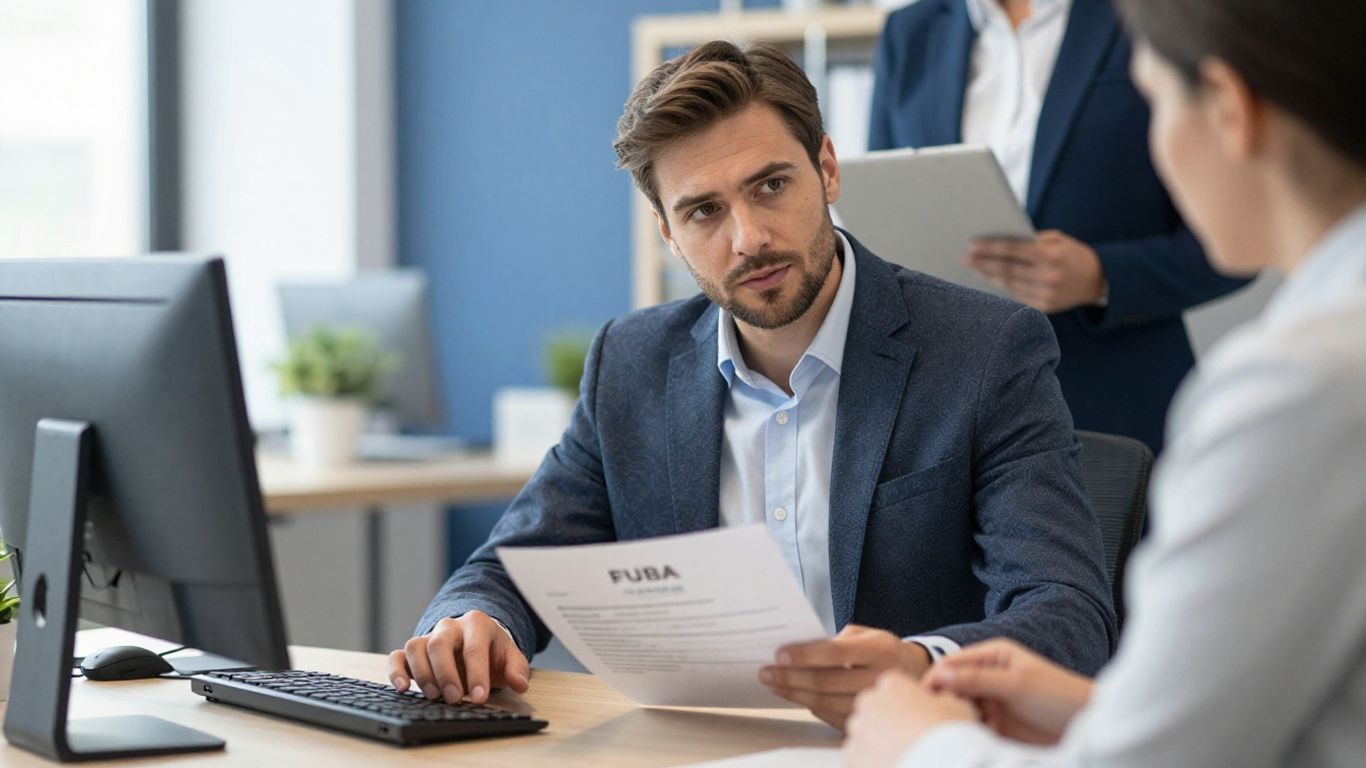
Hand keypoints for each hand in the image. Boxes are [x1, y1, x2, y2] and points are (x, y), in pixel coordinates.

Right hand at [387, 610, 529, 704]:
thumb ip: (517, 669)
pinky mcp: (413, 651)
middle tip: (455, 699)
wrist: (476, 643)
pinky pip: (398, 655)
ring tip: (434, 697)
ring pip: (416, 647)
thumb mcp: (510, 658)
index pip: (474, 647)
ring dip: (423, 674)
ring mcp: (429, 636)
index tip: (480, 698)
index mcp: (477, 624)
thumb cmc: (492, 652)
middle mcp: (449, 626)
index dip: (477, 673)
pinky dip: (397, 671)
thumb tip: (519, 683)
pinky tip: (403, 688)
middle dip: (446, 674)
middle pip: (439, 644)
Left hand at [760, 624, 931, 729]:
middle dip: (790, 678)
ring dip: (794, 694)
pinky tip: (795, 696)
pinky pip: (831, 716)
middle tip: (766, 673)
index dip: (805, 655)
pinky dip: (809, 706)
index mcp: (880, 650)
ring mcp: (875, 703)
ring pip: (825, 703)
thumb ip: (836, 641)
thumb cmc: (882, 650)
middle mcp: (880, 678)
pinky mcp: (868, 720)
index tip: (780, 655)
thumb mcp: (866, 635)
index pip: (835, 653)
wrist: (913, 674)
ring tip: (774, 685)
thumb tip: (798, 650)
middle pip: (826, 682)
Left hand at [844, 670, 977, 767]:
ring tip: (904, 756)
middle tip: (910, 741)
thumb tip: (941, 701)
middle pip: (873, 710)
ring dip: (877, 745)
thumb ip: (943, 698)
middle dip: (887, 723)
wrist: (940, 765)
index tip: (919, 719)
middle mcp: (869, 702)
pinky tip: (896, 765)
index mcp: (892, 683)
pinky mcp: (852, 758)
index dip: (907, 704)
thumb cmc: (951, 736)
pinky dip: (871, 764)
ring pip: (863, 736)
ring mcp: (858, 731)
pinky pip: (859, 759)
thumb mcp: (959, 706)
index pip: (892, 688)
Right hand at [922, 638, 1091, 744]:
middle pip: (953, 685)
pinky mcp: (998, 723)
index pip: (953, 663)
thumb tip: (942, 675)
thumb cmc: (1058, 696)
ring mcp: (993, 700)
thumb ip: (978, 679)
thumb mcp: (1017, 684)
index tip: (922, 696)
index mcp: (994, 655)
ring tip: (957, 728)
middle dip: (943, 699)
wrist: (1089, 726)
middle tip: (938, 716)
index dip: (935, 677)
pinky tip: (969, 737)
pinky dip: (967, 731)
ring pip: (961, 707)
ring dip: (955, 717)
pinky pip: (973, 725)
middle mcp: (990, 675)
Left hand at [967, 230, 1105, 312]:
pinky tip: (989, 281)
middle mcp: (1048, 276)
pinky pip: (1016, 297)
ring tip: (973, 268)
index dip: (989, 248)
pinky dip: (1001, 288)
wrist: (1098, 280)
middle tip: (965, 258)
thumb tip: (996, 242)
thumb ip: (1030, 240)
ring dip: (988, 276)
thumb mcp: (1057, 239)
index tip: (971, 245)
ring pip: (1009, 285)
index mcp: (1051, 254)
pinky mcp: (1044, 308)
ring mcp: (1046, 294)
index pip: (1013, 250)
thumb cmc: (1071, 254)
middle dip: (983, 263)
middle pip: (1007, 269)